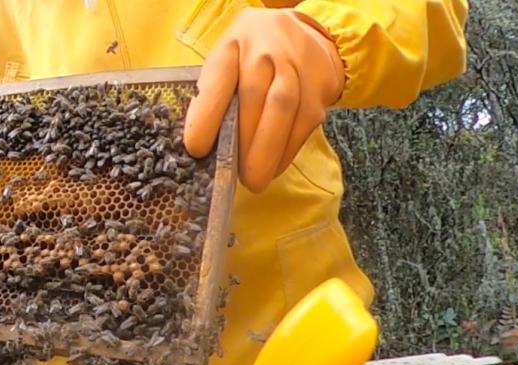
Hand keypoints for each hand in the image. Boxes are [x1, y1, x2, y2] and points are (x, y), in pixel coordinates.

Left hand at [183, 8, 343, 192]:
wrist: (301, 33)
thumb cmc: (250, 57)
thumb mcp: (225, 64)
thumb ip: (214, 95)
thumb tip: (203, 147)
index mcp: (231, 46)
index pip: (217, 80)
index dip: (206, 116)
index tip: (197, 149)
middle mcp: (264, 51)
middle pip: (255, 97)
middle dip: (245, 144)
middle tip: (239, 178)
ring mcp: (295, 64)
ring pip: (285, 109)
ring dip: (270, 151)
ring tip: (257, 179)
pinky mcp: (320, 82)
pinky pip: (305, 121)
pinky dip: (289, 150)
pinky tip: (276, 166)